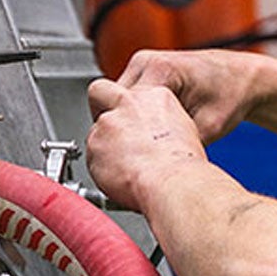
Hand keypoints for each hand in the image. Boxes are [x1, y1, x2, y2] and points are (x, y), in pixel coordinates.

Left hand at [85, 78, 207, 212]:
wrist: (172, 182)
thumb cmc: (183, 166)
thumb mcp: (184, 133)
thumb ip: (161, 126)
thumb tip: (155, 137)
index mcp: (155, 97)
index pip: (132, 93)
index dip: (128, 110)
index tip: (132, 124)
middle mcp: (128, 104)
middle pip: (101, 92)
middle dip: (100, 107)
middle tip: (109, 130)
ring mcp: (108, 122)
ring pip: (95, 131)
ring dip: (104, 148)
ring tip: (123, 168)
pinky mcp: (95, 143)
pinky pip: (92, 157)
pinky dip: (101, 169)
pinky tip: (118, 178)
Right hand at [116, 48, 268, 144]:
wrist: (244, 79)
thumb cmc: (231, 95)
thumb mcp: (208, 127)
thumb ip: (177, 144)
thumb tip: (156, 167)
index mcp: (159, 69)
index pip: (119, 107)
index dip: (126, 136)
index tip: (135, 156)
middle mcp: (146, 62)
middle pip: (112, 105)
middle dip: (125, 129)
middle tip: (143, 152)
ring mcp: (142, 65)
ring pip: (117, 104)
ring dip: (129, 124)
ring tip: (151, 143)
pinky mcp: (144, 74)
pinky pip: (128, 101)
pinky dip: (136, 118)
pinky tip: (154, 133)